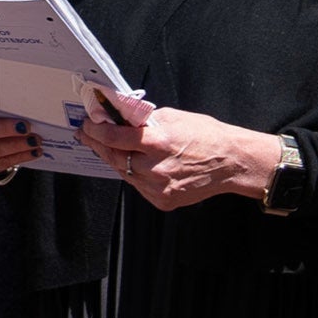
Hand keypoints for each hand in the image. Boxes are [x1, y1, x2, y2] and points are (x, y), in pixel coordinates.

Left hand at [78, 103, 279, 211]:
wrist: (230, 162)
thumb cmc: (206, 135)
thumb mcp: (173, 117)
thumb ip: (144, 120)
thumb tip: (120, 118)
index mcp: (158, 141)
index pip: (115, 137)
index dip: (96, 130)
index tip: (87, 124)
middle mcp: (155, 168)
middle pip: (114, 157)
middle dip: (97, 144)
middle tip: (86, 135)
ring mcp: (158, 188)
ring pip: (124, 173)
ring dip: (114, 159)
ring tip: (107, 147)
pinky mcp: (162, 200)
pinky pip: (138, 186)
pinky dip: (133, 174)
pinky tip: (135, 163)